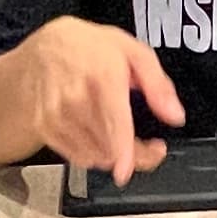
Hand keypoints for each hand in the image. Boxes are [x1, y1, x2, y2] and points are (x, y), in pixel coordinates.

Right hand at [21, 16, 186, 183]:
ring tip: (120, 138)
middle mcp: (75, 97)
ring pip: (94, 155)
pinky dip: (93, 154)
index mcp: (102, 75)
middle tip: (146, 147)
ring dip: (113, 156)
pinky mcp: (45, 128)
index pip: (114, 122)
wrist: (43, 48)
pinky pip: (76, 156)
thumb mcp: (131, 51)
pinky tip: (99, 138)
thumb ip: (157, 84)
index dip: (122, 152)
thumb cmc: (86, 47)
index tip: (125, 170)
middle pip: (108, 147)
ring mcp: (56, 114)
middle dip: (133, 154)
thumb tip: (174, 114)